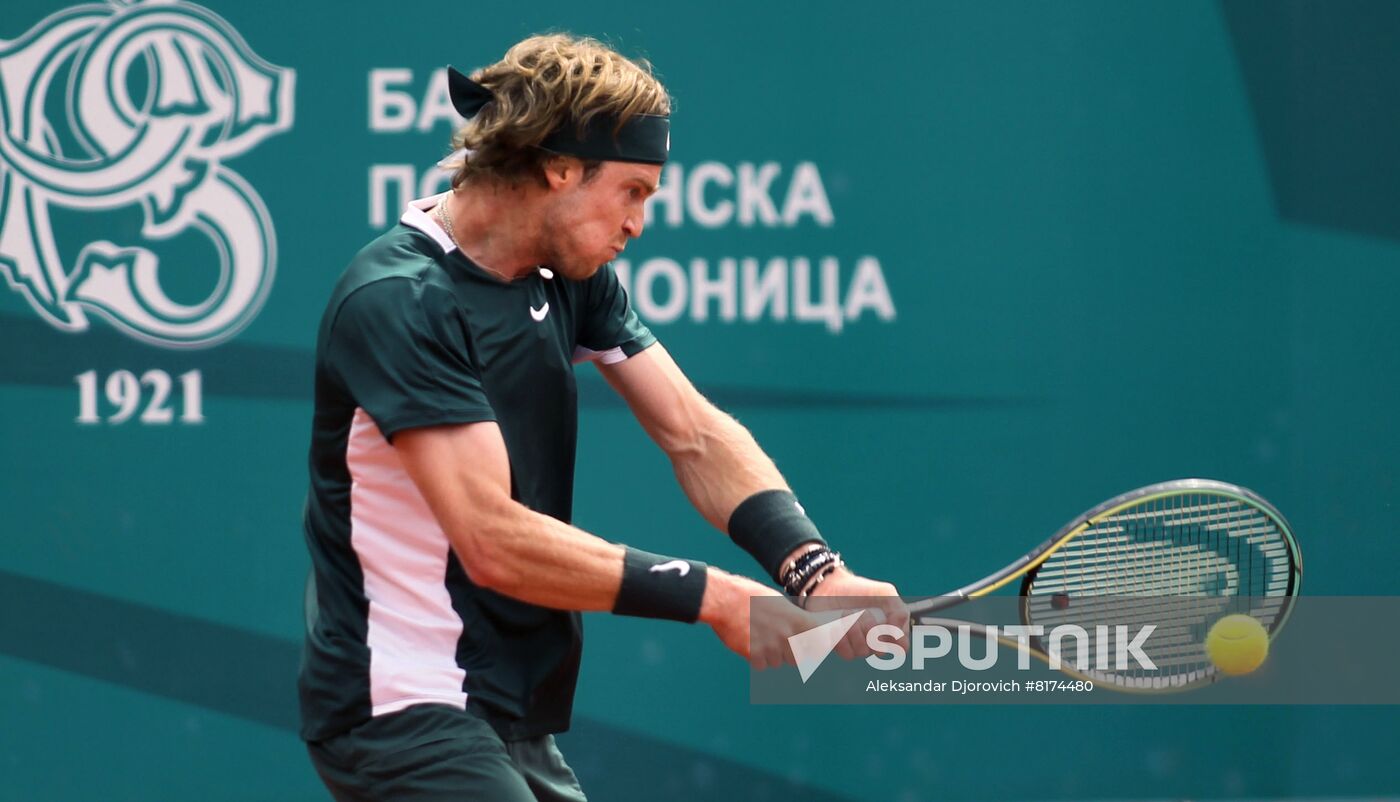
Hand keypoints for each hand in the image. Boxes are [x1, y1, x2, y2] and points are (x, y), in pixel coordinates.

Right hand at [700, 569, 829, 669]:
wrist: (724, 600)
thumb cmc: (751, 596)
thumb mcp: (780, 602)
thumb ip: (795, 619)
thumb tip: (809, 630)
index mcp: (796, 620)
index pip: (820, 643)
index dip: (818, 647)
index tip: (815, 649)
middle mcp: (787, 635)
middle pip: (798, 659)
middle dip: (791, 654)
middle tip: (779, 641)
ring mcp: (771, 647)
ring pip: (778, 662)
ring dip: (772, 655)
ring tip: (760, 636)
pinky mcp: (754, 655)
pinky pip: (762, 665)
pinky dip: (757, 658)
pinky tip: (750, 641)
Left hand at [801, 567, 908, 659]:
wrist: (830, 587)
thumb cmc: (859, 590)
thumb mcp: (884, 592)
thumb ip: (899, 609)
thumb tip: (898, 632)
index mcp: (889, 630)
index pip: (901, 647)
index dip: (896, 638)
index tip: (887, 623)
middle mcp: (875, 642)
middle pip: (881, 651)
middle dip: (872, 630)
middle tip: (864, 612)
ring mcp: (857, 646)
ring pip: (863, 651)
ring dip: (855, 629)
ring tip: (846, 612)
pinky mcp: (841, 648)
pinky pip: (847, 654)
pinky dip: (843, 637)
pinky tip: (837, 623)